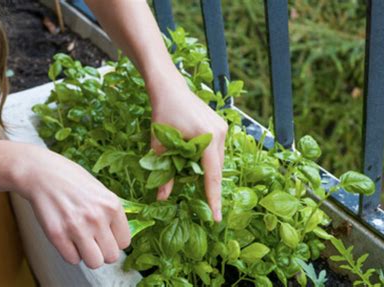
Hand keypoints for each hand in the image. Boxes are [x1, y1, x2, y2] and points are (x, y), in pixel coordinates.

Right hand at [17, 146, 130, 268]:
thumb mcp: (101, 191)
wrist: (42, 173)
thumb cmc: (72, 180)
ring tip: (82, 242)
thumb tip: (118, 237)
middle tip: (94, 241)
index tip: (107, 236)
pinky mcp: (57, 235)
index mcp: (112, 206)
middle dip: (103, 251)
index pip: (125, 242)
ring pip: (94, 263)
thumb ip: (111, 214)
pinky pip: (73, 260)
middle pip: (111, 256)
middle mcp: (97, 218)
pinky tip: (68, 238)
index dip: (115, 241)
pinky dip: (71, 253)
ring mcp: (77, 228)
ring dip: (88, 255)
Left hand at [147, 73, 227, 221]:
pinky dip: (208, 161)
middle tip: (204, 206)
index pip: (212, 175)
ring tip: (196, 183)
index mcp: (207, 138)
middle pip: (216, 169)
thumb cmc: (162, 113)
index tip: (216, 217)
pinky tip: (197, 164)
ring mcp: (222, 128)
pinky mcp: (220, 125)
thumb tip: (162, 198)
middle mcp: (220, 133)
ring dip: (208, 172)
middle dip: (209, 187)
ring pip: (217, 160)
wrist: (169, 87)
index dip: (213, 198)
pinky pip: (216, 150)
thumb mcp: (160, 144)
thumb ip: (164, 172)